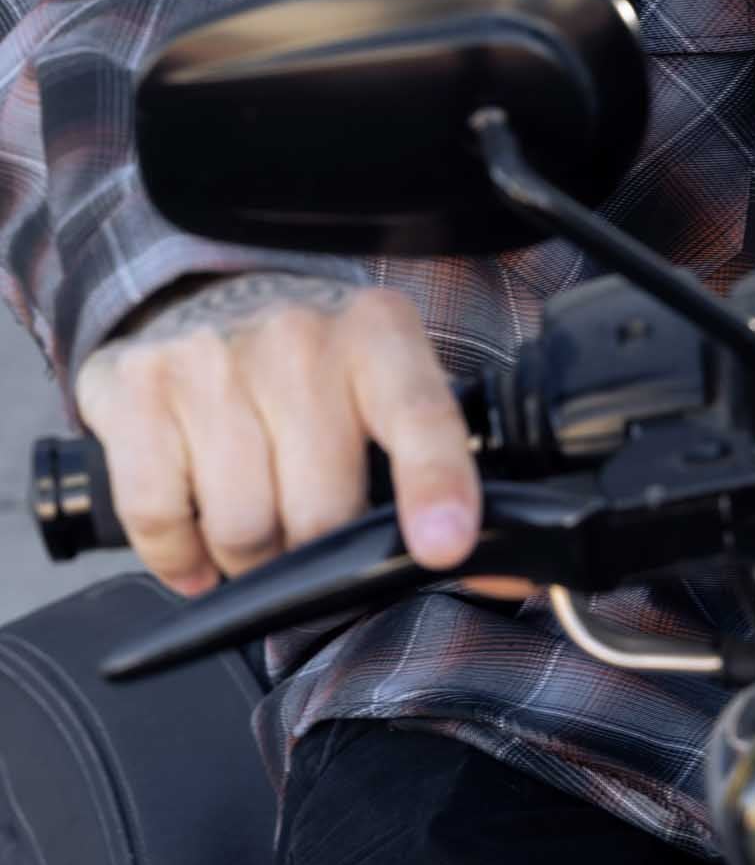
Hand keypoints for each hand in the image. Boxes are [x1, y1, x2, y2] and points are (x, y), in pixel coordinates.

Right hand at [74, 272, 483, 597]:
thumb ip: (441, 474)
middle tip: (307, 525)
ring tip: (255, 512)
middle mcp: (297, 337)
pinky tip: (197, 527)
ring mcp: (212, 360)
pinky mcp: (138, 392)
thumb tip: (506, 573)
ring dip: (249, 553)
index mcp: (377, 334)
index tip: (444, 543)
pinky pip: (161, 521)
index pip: (417, 414)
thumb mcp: (386, 387)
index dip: (434, 482)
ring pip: (243, 528)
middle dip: (315, 550)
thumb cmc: (312, 365)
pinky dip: (179, 552)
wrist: (208, 290)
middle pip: (320, 511)